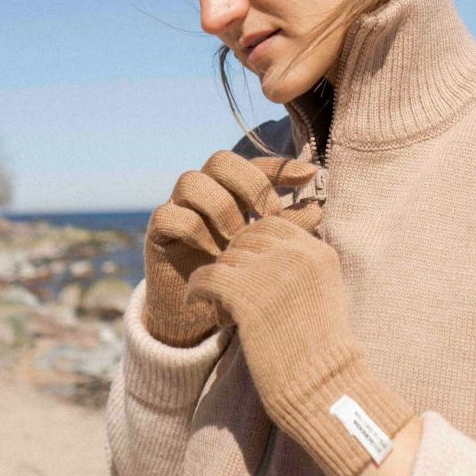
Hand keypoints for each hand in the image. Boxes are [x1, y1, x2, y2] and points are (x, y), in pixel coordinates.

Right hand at [142, 150, 319, 346]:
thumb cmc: (236, 276)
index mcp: (232, 192)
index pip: (254, 165)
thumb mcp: (266, 252)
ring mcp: (178, 207)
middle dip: (248, 184)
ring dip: (221, 208)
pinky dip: (194, 230)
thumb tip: (317, 208)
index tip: (309, 175)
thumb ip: (287, 230)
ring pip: (192, 181)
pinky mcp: (157, 231)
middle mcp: (204, 192)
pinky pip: (169, 214)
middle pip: (220, 160)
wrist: (197, 315)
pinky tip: (214, 254)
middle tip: (268, 216)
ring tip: (237, 239)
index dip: (280, 166)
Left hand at [184, 214, 415, 475]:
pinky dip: (196, 289)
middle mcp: (296, 254)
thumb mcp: (322, 295)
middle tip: (233, 291)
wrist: (323, 388)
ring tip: (225, 310)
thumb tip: (253, 254)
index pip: (273, 225)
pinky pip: (206, 276)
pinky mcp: (245, 294)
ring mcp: (271, 272)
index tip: (247, 269)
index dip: (253, 244)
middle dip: (235, 260)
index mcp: (319, 252)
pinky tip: (196, 302)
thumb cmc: (322, 352)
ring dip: (220, 280)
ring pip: (225, 258)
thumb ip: (297, 269)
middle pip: (246, 238)